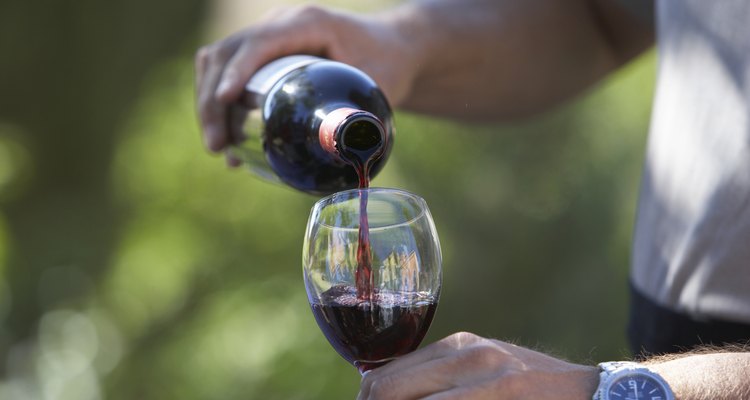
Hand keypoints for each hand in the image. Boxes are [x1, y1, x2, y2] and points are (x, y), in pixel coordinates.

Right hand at [195, 4, 419, 159]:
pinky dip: (218, 106)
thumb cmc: (388, 64)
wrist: (389, 51)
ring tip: (219, 150)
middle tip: (217, 146)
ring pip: (217, 63)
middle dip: (213, 100)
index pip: (260, 42)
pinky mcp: (262, 59)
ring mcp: (266, 40)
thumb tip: (349, 159)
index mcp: (307, 22)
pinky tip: (229, 146)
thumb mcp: (383, 85)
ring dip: (208, 105)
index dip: (238, 70)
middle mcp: (280, 26)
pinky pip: (226, 74)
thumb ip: (367, 116)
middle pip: (227, 53)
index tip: (225, 100)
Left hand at [358, 332, 597, 399]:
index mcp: (456, 345)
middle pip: (388, 387)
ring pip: (412, 399)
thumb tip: (387, 394)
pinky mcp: (502, 389)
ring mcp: (484, 371)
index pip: (388, 373)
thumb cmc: (532, 391)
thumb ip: (444, 380)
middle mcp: (465, 351)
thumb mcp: (485, 374)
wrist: (590, 392)